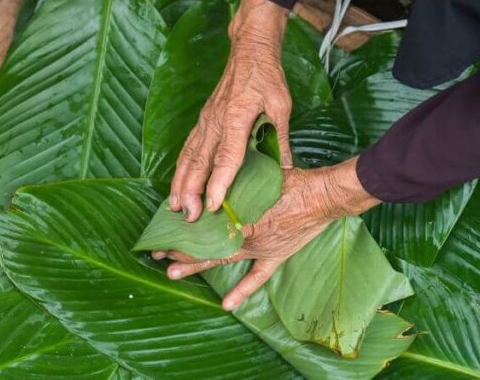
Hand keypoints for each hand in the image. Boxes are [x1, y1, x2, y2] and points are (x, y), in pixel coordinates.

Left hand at [157, 158, 379, 309]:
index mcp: (240, 212)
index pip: (203, 221)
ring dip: (196, 265)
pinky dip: (242, 290)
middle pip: (206, 241)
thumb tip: (211, 179)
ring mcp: (260, 248)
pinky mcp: (275, 255)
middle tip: (157, 251)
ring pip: (222, 259)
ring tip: (171, 272)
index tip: (162, 225)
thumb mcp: (256, 175)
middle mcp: (246, 233)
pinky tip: (226, 304)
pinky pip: (257, 277)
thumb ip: (233, 182)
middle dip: (180, 246)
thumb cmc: (290, 180)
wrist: (323, 196)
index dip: (182, 224)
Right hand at [170, 0, 290, 220]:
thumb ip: (281, 137)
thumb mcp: (281, 105)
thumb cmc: (267, 77)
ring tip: (174, 207)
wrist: (248, 51)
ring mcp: (205, 120)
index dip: (219, 182)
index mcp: (236, 117)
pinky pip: (188, 148)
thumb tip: (285, 169)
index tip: (213, 206)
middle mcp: (215, 121)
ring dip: (180, 182)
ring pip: (188, 156)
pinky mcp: (203, 120)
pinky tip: (177, 184)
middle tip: (188, 216)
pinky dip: (181, 168)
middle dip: (191, 190)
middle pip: (200, 161)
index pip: (226, 156)